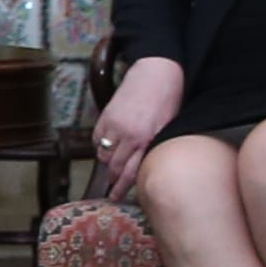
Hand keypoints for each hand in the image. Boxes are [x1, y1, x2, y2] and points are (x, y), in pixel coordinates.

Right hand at [87, 56, 186, 201]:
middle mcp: (128, 134)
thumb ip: (155, 146)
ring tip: (112, 163)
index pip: (130, 170)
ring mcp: (114, 125)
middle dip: (113, 178)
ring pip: (103, 153)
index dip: (122, 186)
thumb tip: (146, 164)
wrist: (157, 71)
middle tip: (112, 188)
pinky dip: (100, 144)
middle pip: (114, 165)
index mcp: (146, 139)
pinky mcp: (105, 115)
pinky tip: (107, 144)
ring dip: (107, 160)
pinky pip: (96, 138)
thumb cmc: (169, 98)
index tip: (116, 196)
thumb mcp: (168, 127)